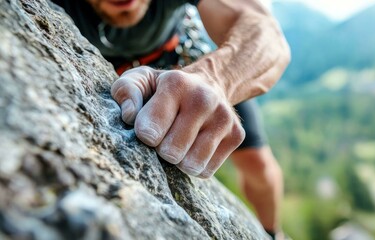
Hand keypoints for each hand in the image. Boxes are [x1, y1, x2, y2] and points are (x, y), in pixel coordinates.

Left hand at [111, 66, 244, 177]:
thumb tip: (129, 116)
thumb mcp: (141, 80)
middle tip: (165, 135)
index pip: (149, 132)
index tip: (148, 128)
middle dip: (162, 149)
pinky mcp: (236, 136)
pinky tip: (195, 145)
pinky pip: (206, 170)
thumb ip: (126, 91)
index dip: (143, 136)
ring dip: (180, 160)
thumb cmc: (166, 89)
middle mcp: (205, 99)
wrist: (208, 85)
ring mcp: (224, 118)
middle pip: (171, 153)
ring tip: (179, 142)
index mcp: (177, 84)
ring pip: (192, 165)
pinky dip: (196, 164)